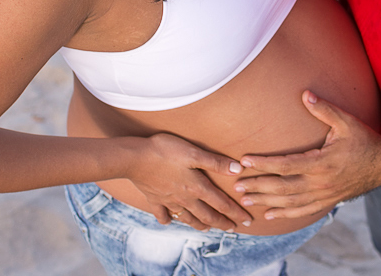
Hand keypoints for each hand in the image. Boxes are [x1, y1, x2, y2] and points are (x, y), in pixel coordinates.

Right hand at [126, 132, 254, 231]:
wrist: (134, 158)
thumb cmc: (165, 151)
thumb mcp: (194, 153)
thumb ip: (216, 162)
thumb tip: (238, 169)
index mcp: (197, 187)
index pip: (221, 203)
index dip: (235, 212)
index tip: (246, 221)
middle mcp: (184, 198)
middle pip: (207, 215)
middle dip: (221, 223)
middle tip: (232, 229)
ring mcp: (168, 201)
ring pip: (187, 218)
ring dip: (199, 224)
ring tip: (207, 228)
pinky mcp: (154, 199)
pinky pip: (162, 215)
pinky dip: (168, 220)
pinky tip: (170, 221)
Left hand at [234, 91, 380, 220]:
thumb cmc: (364, 141)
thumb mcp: (347, 122)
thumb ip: (325, 109)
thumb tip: (305, 94)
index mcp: (322, 163)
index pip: (286, 165)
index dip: (263, 163)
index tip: (244, 160)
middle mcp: (320, 183)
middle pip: (282, 188)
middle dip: (258, 186)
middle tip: (236, 185)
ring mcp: (323, 196)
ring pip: (289, 203)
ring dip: (265, 201)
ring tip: (245, 200)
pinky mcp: (327, 202)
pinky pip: (301, 212)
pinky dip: (283, 214)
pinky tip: (268, 214)